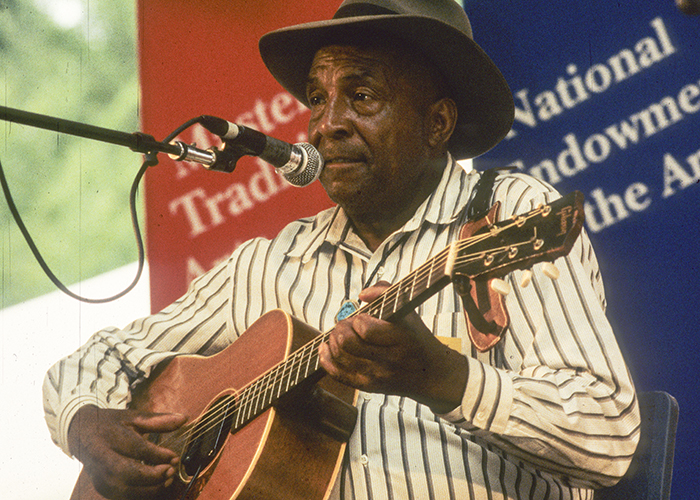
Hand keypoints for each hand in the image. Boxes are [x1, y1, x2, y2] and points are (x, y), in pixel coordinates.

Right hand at [68, 405, 186, 499]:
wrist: (81, 434)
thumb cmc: (111, 425)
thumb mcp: (134, 417)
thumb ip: (159, 420)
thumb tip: (185, 418)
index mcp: (111, 437)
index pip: (136, 448)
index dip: (157, 455)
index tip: (174, 457)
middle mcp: (102, 458)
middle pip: (125, 472)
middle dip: (151, 475)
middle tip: (171, 471)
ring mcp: (99, 476)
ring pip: (123, 490)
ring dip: (149, 489)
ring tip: (167, 480)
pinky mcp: (102, 488)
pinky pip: (123, 497)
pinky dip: (141, 494)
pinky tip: (155, 487)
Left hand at [318, 282, 467, 412]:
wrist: (431, 374)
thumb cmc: (416, 338)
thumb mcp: (409, 311)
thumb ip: (385, 292)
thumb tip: (362, 294)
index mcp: (401, 340)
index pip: (366, 330)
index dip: (359, 319)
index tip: (363, 317)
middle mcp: (388, 361)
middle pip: (347, 343)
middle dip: (341, 328)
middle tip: (347, 323)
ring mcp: (376, 376)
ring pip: (340, 356)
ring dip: (334, 340)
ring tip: (340, 333)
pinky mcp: (367, 386)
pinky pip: (337, 374)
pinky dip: (326, 359)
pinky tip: (326, 348)